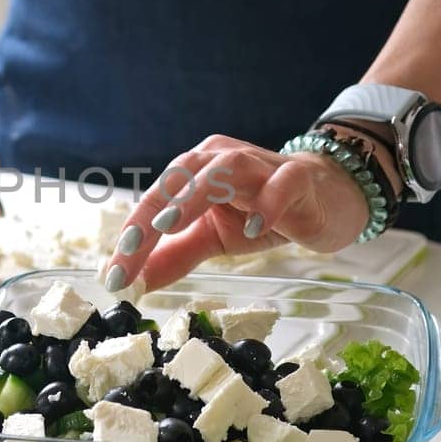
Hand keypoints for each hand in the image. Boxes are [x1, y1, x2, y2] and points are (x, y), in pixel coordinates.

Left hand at [103, 134, 370, 292]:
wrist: (324, 199)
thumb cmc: (262, 213)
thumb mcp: (213, 238)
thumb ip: (175, 256)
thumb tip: (134, 283)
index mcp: (197, 169)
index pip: (159, 196)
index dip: (134, 232)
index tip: (115, 273)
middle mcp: (223, 158)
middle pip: (182, 174)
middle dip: (153, 211)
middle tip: (131, 247)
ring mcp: (262, 165)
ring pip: (226, 168)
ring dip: (196, 194)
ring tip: (173, 225)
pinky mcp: (299, 179)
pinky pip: (282, 183)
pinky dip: (267, 203)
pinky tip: (253, 230)